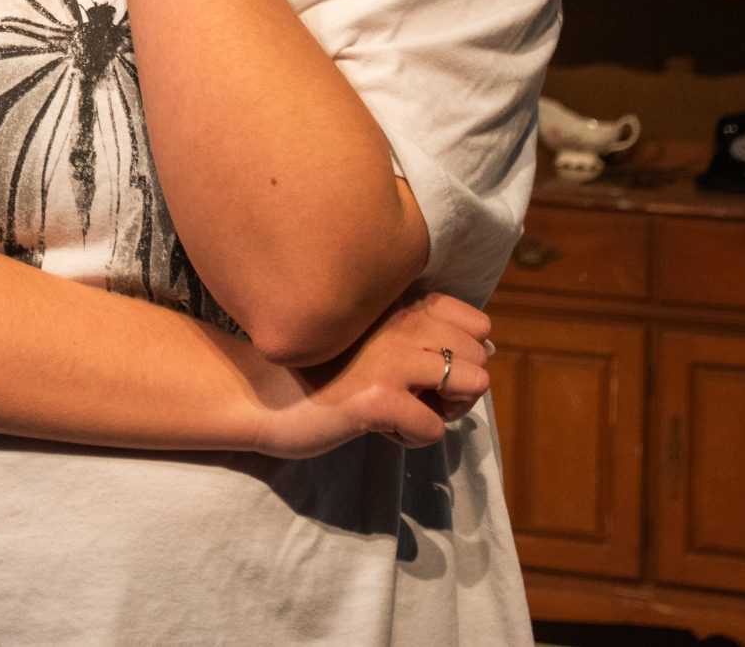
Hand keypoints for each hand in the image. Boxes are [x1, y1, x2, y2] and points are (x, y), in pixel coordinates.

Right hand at [249, 291, 492, 459]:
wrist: (257, 392)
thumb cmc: (315, 369)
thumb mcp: (371, 339)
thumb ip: (418, 335)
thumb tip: (487, 350)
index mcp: (398, 304)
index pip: (476, 321)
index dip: (463, 353)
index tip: (424, 371)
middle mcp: (401, 322)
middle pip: (481, 356)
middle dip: (458, 387)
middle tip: (414, 397)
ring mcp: (392, 358)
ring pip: (473, 384)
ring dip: (444, 410)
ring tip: (402, 412)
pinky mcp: (380, 398)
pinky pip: (436, 429)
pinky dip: (413, 439)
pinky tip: (378, 429)